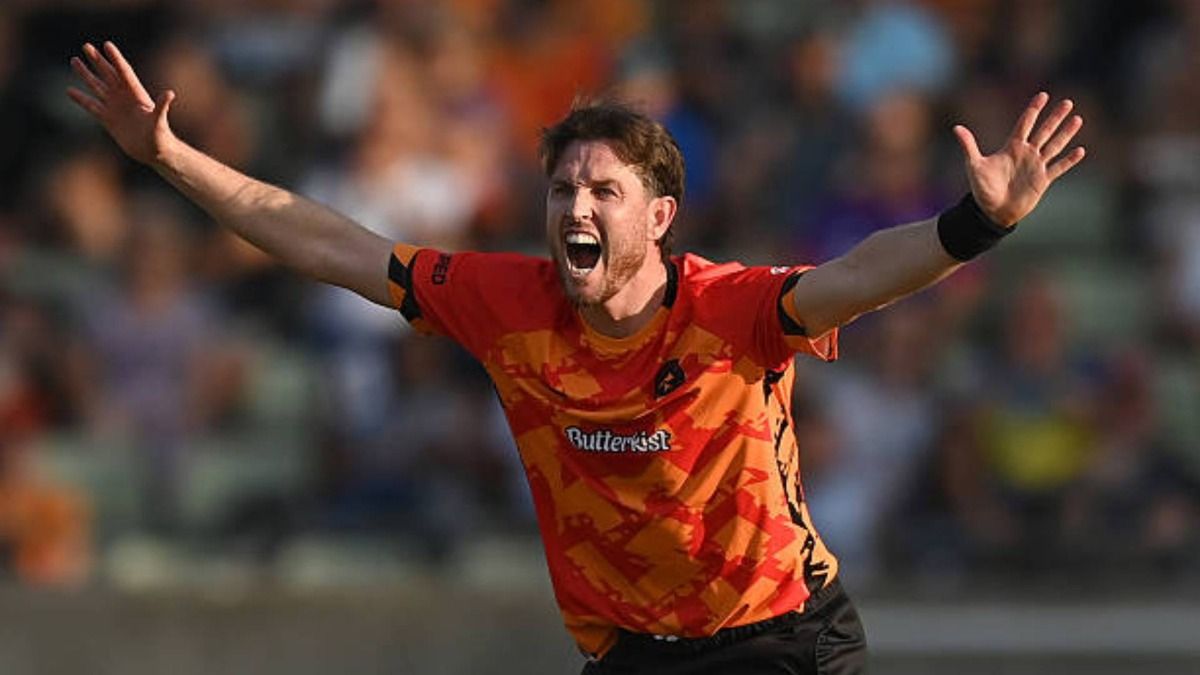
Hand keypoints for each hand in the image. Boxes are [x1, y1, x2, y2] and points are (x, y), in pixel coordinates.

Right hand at [67, 41, 176, 165]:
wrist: (153, 152)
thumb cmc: (160, 136)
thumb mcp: (160, 120)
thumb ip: (162, 106)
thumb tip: (169, 93)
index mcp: (136, 94)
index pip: (124, 72)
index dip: (116, 59)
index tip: (107, 44)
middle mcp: (124, 97)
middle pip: (108, 74)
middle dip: (97, 61)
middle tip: (86, 46)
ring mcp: (115, 107)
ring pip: (97, 86)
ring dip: (85, 75)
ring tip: (74, 61)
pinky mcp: (108, 119)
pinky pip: (91, 106)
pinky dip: (80, 99)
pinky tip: (69, 90)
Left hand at [953, 92, 1085, 227]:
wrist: (992, 211)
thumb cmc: (982, 189)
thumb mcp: (974, 165)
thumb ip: (969, 146)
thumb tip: (956, 128)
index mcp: (1011, 147)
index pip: (1024, 124)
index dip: (1033, 110)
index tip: (1043, 95)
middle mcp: (1026, 153)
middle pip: (1043, 131)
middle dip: (1055, 117)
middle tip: (1068, 102)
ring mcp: (1036, 166)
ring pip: (1054, 145)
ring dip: (1066, 133)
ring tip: (1077, 119)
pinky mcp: (1042, 180)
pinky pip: (1058, 168)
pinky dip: (1069, 160)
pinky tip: (1080, 150)